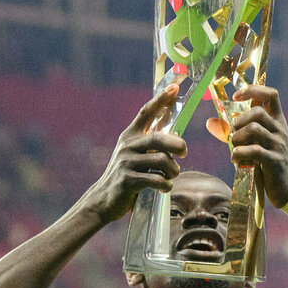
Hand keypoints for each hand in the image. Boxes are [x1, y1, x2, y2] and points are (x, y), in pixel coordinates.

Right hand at [73, 85, 187, 224]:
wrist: (104, 199)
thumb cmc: (127, 176)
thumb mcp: (135, 155)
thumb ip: (150, 145)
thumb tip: (177, 139)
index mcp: (130, 136)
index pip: (145, 113)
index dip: (160, 100)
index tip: (174, 87)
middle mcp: (127, 146)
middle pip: (158, 138)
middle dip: (176, 144)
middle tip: (184, 152)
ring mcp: (126, 163)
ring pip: (161, 160)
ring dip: (173, 170)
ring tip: (172, 175)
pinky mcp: (128, 180)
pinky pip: (155, 179)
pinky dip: (165, 184)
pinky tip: (165, 187)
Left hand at [225, 85, 287, 208]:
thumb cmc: (268, 163)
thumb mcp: (256, 143)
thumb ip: (238, 131)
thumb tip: (210, 122)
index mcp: (277, 121)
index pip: (271, 94)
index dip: (253, 90)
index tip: (237, 96)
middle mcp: (280, 130)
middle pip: (257, 112)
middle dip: (239, 121)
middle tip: (234, 134)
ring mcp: (279, 145)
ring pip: (254, 129)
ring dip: (237, 138)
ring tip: (236, 148)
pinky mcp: (274, 160)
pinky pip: (253, 150)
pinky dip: (239, 153)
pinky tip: (236, 159)